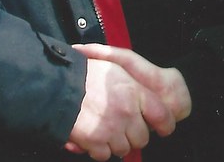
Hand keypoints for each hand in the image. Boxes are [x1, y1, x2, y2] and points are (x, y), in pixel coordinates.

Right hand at [64, 49, 183, 159]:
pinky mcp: (95, 141)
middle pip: (142, 138)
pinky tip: (93, 137)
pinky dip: (99, 150)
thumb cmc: (87, 75)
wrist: (59, 84)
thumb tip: (145, 104)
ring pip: (124, 149)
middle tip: (121, 127)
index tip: (162, 128)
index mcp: (134, 92)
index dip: (165, 125)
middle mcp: (127, 112)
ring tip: (104, 129)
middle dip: (133, 136)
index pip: (162, 115)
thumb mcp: (117, 71)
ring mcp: (111, 128)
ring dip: (115, 143)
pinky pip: (105, 156)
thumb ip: (134, 88)